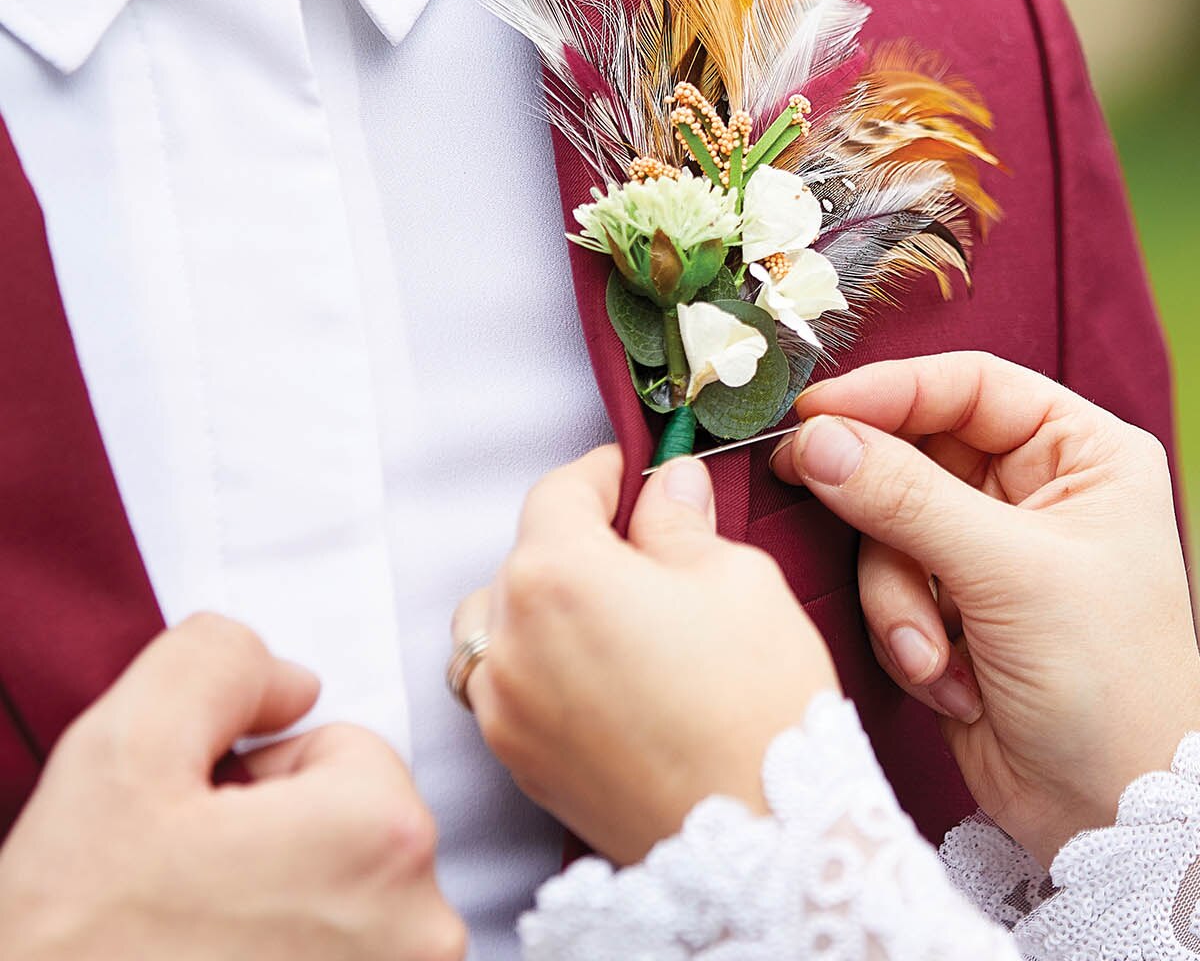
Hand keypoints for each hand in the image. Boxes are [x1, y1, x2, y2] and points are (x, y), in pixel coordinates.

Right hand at [0, 614, 465, 960]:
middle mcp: (423, 930)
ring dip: (274, 917)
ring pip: (342, 910)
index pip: (341, 750)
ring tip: (187, 952)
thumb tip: (293, 684)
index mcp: (387, 839)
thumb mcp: (124, 751)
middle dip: (270, 849)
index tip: (189, 843)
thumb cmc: (73, 948)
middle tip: (182, 903)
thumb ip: (221, 665)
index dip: (248, 782)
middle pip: (352, 832)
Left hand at [454, 446, 838, 864]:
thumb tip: (667, 486)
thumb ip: (681, 522)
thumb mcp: (737, 579)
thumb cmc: (754, 704)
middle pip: (526, 554)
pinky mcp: (516, 756)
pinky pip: (501, 684)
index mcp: (558, 573)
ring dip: (539, 601)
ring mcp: (504, 703)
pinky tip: (591, 670)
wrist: (762, 844)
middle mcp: (511, 635)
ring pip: (496, 620)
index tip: (634, 473)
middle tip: (642, 545)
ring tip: (605, 612)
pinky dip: (532, 661)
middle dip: (579, 538)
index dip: (603, 473)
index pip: (559, 492)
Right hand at [773, 351, 1199, 864]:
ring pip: (887, 525)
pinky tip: (946, 678)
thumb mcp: (1008, 573)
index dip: (890, 391)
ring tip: (930, 650)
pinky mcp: (951, 603)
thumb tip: (815, 440)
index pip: (969, 386)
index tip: (815, 412)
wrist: (1110, 817)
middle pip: (913, 452)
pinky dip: (904, 631)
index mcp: (1080, 454)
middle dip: (879, 505)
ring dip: (897, 594)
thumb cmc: (1107, 681)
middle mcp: (1033, 490)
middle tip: (808, 486)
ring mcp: (987, 548)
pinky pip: (887, 583)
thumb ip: (904, 498)